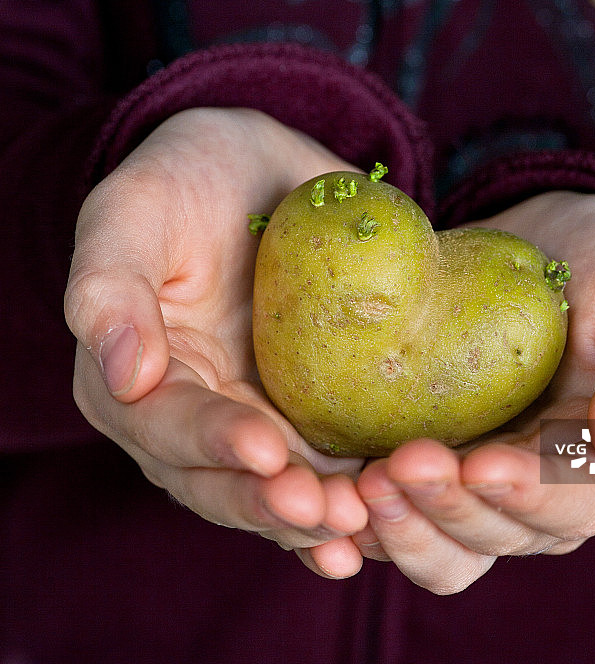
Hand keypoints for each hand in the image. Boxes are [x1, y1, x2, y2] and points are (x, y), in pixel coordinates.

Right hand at [64, 108, 367, 575]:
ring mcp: (249, 416)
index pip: (166, 425)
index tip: (267, 452)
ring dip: (315, 517)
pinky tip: (385, 513)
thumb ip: (110, 287)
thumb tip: (124, 376)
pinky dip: (348, 495)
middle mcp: (189, 413)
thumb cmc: (183, 180)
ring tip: (361, 525)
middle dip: (269, 502)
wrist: (253, 168)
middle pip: (220, 478)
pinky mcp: (302, 411)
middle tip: (326, 512)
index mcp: (131, 377)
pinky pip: (321, 465)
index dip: (212, 444)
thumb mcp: (133, 211)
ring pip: (274, 488)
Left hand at [350, 192, 594, 592]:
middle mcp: (552, 495)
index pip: (573, 504)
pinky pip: (407, 516)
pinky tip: (339, 493)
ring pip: (449, 546)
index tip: (480, 463)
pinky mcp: (442, 467)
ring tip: (364, 483)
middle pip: (501, 534)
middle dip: (450, 507)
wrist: (548, 246)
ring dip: (405, 526)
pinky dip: (374, 518)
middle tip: (399, 464)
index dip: (527, 496)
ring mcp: (490, 488)